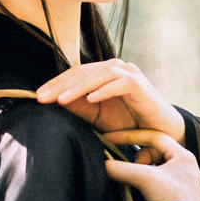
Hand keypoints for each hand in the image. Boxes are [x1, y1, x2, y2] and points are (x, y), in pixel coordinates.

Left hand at [35, 60, 184, 142]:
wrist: (161, 132)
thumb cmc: (129, 123)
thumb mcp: (98, 117)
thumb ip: (79, 108)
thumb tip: (55, 103)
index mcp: (104, 73)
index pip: (76, 74)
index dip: (56, 83)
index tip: (38, 96)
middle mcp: (115, 68)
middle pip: (83, 72)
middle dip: (61, 84)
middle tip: (42, 97)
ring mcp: (128, 74)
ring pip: (99, 75)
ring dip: (78, 87)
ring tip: (61, 99)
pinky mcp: (140, 84)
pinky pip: (119, 83)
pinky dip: (104, 90)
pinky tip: (90, 99)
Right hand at [102, 128, 199, 200]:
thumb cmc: (173, 200)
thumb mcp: (144, 179)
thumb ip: (120, 168)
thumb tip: (102, 164)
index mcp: (184, 155)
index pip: (153, 136)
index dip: (130, 136)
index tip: (113, 139)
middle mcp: (187, 166)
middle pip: (154, 152)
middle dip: (139, 161)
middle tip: (135, 173)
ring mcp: (185, 182)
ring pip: (156, 168)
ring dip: (144, 173)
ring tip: (142, 185)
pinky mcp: (181, 196)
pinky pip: (160, 182)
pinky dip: (149, 184)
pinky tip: (146, 195)